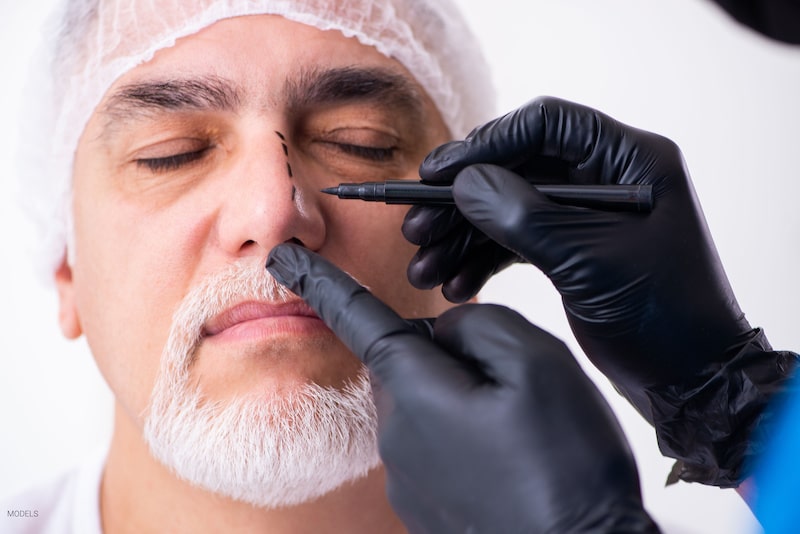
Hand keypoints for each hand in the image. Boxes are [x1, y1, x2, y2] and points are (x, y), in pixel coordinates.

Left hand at [266, 243, 659, 533]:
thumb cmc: (566, 465)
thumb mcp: (537, 365)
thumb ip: (478, 325)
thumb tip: (444, 332)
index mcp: (417, 391)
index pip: (357, 319)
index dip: (320, 282)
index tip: (281, 259)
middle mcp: (396, 436)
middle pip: (407, 362)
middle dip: (448, 357)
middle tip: (513, 387)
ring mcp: (407, 477)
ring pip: (425, 405)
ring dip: (463, 402)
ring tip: (523, 435)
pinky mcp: (423, 506)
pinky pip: (435, 448)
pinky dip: (467, 442)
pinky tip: (513, 464)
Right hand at [403, 96, 796, 485]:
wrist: (690, 379)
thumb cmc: (661, 316)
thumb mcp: (588, 260)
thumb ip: (522, 216)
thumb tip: (463, 183)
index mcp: (628, 161)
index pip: (545, 126)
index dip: (484, 144)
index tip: (436, 175)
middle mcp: (606, 178)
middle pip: (516, 169)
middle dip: (461, 203)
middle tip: (417, 230)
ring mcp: (586, 215)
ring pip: (508, 208)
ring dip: (462, 238)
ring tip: (424, 271)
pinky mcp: (571, 249)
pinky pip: (516, 241)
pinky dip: (483, 261)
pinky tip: (455, 286)